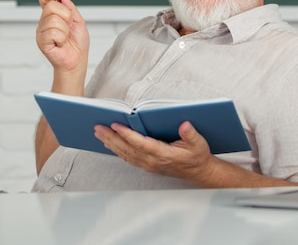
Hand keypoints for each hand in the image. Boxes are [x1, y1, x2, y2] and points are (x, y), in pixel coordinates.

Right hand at [36, 0, 89, 93]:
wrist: (77, 60)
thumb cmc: (77, 43)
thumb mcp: (77, 20)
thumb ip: (69, 6)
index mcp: (52, 15)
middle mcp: (44, 21)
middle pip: (51, 6)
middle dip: (66, 15)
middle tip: (69, 26)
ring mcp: (41, 31)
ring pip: (53, 20)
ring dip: (65, 29)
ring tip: (65, 38)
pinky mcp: (41, 41)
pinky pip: (53, 32)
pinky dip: (62, 38)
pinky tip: (61, 43)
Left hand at [93, 121, 215, 184]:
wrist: (199, 172)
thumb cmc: (197, 157)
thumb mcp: (199, 144)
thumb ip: (191, 135)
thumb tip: (185, 124)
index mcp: (163, 155)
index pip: (141, 143)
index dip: (127, 134)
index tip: (116, 125)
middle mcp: (152, 161)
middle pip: (127, 149)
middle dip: (111, 137)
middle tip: (98, 127)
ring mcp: (148, 165)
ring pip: (125, 154)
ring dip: (110, 143)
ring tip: (99, 132)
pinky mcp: (146, 165)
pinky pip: (127, 157)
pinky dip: (116, 149)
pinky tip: (109, 143)